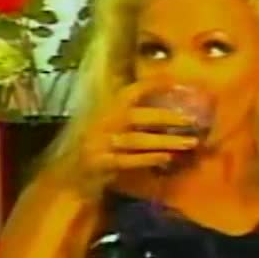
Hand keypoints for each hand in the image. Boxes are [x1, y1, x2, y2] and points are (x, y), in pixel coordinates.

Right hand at [79, 80, 199, 181]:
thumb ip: (134, 116)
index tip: (177, 83)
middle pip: (136, 116)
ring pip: (136, 140)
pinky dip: (148, 159)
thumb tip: (170, 112)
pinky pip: (127, 160)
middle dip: (165, 117)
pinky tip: (166, 159)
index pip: (131, 92)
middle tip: (190, 120)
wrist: (68, 174)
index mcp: (107, 109)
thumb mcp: (111, 126)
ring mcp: (100, 144)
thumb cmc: (97, 147)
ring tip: (188, 143)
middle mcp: (103, 123)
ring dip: (164, 141)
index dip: (153, 85)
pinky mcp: (100, 163)